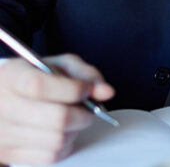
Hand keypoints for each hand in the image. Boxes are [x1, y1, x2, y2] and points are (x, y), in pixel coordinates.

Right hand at [0, 54, 114, 164]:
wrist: (3, 98)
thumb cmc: (35, 78)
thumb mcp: (57, 65)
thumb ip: (84, 73)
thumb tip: (106, 92)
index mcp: (11, 77)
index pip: (40, 86)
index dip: (72, 89)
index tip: (86, 90)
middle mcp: (2, 107)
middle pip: (56, 118)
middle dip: (83, 114)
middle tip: (89, 109)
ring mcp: (3, 135)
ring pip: (56, 140)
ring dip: (76, 130)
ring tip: (74, 119)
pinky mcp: (8, 154)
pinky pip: (49, 156)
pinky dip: (65, 146)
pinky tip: (63, 133)